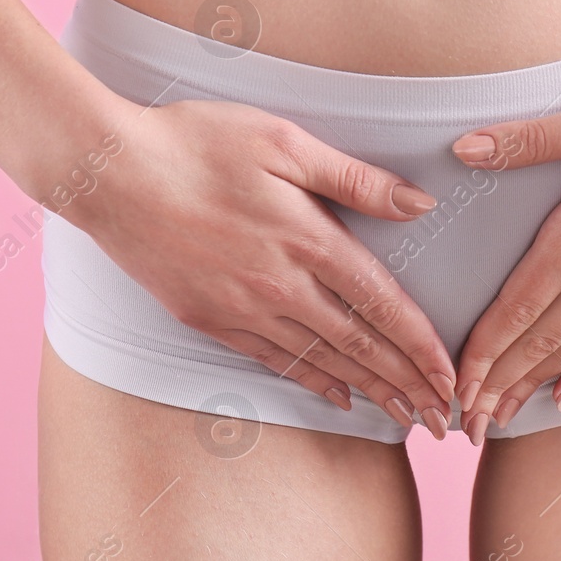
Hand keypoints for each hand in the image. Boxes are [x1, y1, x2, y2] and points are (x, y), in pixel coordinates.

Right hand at [72, 99, 456, 437]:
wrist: (108, 172)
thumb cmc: (196, 142)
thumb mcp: (282, 141)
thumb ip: (353, 179)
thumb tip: (419, 203)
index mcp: (307, 238)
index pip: (382, 303)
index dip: (421, 345)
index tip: (452, 377)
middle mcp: (281, 285)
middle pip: (359, 345)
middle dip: (407, 385)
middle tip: (443, 420)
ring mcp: (242, 308)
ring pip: (321, 361)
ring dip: (368, 392)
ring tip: (404, 418)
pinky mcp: (208, 319)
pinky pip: (273, 361)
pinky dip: (312, 383)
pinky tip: (337, 398)